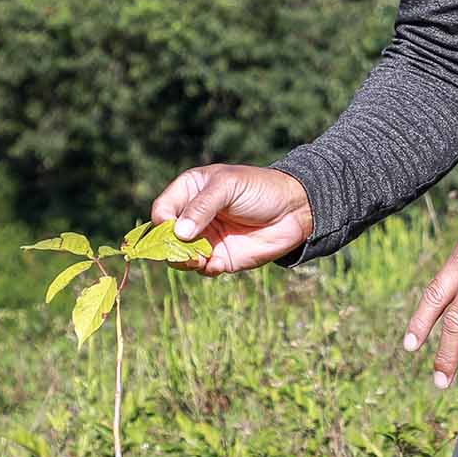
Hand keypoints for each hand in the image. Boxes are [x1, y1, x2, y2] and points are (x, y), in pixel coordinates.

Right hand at [151, 164, 313, 275]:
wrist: (294, 210)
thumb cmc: (260, 189)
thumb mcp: (228, 187)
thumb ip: (202, 207)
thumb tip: (179, 233)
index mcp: (189, 191)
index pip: (162, 210)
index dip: (163, 222)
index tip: (173, 230)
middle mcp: (193, 217)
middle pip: (166, 237)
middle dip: (171, 247)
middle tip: (184, 252)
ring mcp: (206, 238)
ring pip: (180, 256)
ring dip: (186, 261)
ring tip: (201, 259)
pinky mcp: (221, 258)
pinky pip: (202, 269)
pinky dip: (206, 269)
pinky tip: (218, 264)